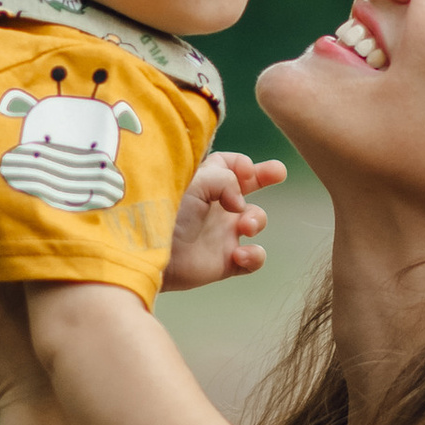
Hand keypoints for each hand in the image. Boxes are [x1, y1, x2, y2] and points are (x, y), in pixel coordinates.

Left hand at [162, 151, 288, 294]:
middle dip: (265, 176)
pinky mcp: (225, 261)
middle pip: (248, 186)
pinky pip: (254, 258)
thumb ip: (224, 180)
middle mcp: (214, 206)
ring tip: (245, 225)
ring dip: (257, 219)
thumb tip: (241, 204)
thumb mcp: (193, 183)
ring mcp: (221, 234)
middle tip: (278, 172)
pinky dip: (255, 256)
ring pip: (256, 220)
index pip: (228, 164)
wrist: (147, 255)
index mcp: (202, 183)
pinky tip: (240, 254)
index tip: (246, 170)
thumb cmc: (163, 213)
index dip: (241, 163)